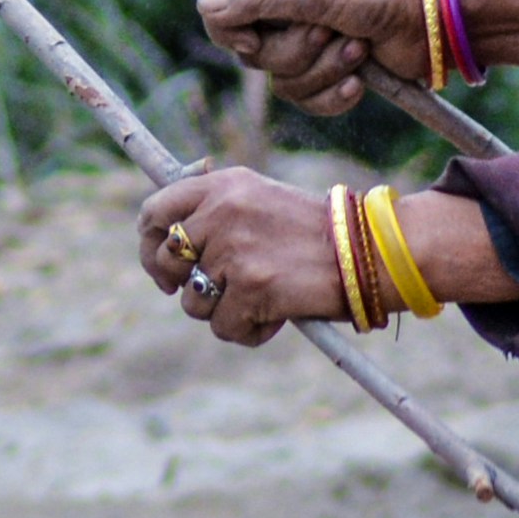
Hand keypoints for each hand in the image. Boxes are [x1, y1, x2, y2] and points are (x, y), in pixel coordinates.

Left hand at [134, 168, 348, 344]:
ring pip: (192, 301)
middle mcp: (223, 212)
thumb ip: (217, 212)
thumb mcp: (261, 200)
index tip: (163, 264)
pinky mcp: (251, 288)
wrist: (368, 250)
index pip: (156, 210)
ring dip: (221, 311)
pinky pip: (223, 327)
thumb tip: (172, 243)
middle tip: (208, 293)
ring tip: (259, 300)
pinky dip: (247, 331)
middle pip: (165, 260)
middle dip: (178, 283)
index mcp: (223, 186)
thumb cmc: (316, 233)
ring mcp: (235, 251)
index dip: (150, 243)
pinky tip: (275, 318)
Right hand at [193, 0, 426, 112]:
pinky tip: (359, 80)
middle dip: (295, 52)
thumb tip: (204, 5)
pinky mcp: (328, 73)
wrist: (434, 23)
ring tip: (357, 49)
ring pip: (280, 81)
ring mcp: (306, 43)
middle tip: (329, 32)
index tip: (255, 38)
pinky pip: (307, 100)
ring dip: (322, 70)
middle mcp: (284, 9)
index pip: (219, 6)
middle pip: (251, 54)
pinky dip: (333, 94)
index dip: (230, 30)